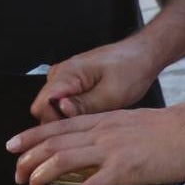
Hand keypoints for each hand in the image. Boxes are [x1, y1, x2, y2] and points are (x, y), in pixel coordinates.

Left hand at [7, 104, 184, 184]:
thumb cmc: (173, 132)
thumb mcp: (134, 125)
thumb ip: (114, 135)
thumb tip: (103, 151)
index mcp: (103, 121)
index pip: (57, 126)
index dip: (30, 136)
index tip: (13, 147)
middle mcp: (101, 132)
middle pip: (51, 143)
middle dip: (28, 161)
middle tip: (17, 177)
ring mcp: (110, 149)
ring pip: (61, 160)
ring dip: (42, 178)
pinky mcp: (123, 169)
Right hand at [29, 32, 159, 121]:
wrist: (142, 56)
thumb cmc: (131, 69)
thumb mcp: (111, 94)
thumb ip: (83, 106)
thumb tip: (61, 113)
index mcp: (67, 73)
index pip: (41, 106)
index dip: (55, 122)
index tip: (74, 129)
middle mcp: (61, 74)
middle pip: (44, 109)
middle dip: (62, 123)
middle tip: (88, 127)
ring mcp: (65, 78)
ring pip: (54, 108)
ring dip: (70, 118)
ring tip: (94, 118)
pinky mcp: (73, 83)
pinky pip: (64, 103)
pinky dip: (76, 113)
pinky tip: (93, 114)